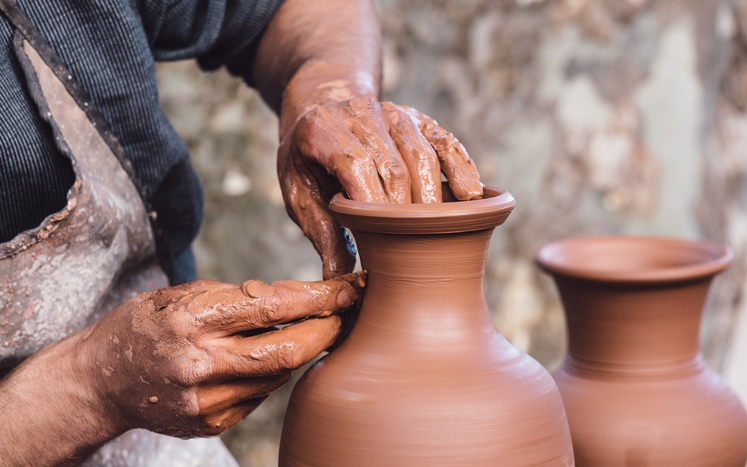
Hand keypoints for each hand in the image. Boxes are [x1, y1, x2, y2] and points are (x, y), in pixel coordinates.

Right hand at [78, 272, 364, 438]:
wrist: (101, 379)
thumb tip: (297, 298)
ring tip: (310, 328)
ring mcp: (206, 401)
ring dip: (303, 351)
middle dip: (330, 330)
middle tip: (351, 312)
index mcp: (192, 321)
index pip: (273, 307)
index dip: (322, 298)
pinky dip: (273, 374)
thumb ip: (239, 297)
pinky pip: (261, 396)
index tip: (354, 287)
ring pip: (279, 376)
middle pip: (289, 352)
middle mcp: (200, 365)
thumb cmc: (147, 324)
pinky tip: (265, 358)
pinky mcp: (210, 423)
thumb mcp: (185, 294)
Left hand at [277, 66, 482, 278]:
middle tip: (415, 251)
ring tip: (442, 233)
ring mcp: (393, 113)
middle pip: (393, 166)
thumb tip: (335, 277)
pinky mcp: (418, 118)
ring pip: (423, 155)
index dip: (373, 204)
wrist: (320, 108)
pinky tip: (472, 197)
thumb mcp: (297, 190)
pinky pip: (446, 142)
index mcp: (322, 130)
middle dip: (407, 212)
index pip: (356, 166)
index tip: (384, 243)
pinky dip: (462, 169)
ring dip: (435, 196)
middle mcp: (361, 114)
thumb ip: (320, 229)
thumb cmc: (307, 158)